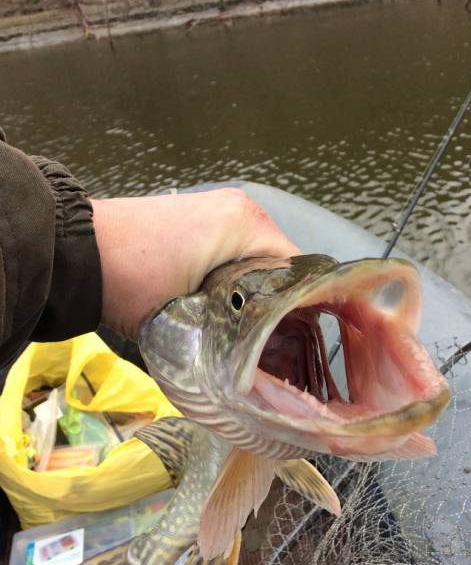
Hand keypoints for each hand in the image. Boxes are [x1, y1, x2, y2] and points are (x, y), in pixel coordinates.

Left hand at [91, 188, 299, 339]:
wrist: (75, 251)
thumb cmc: (134, 282)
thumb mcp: (189, 317)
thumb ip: (234, 334)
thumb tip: (260, 357)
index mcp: (248, 225)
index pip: (298, 273)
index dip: (301, 314)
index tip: (295, 348)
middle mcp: (242, 208)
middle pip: (280, 266)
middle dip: (279, 305)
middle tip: (276, 347)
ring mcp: (220, 207)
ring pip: (259, 260)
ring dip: (257, 292)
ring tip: (252, 331)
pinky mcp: (200, 214)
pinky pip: (236, 249)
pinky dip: (238, 276)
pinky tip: (229, 306)